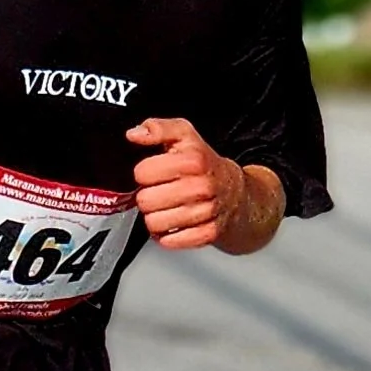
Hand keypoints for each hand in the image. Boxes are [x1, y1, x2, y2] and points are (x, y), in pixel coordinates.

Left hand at [127, 115, 242, 249]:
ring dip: (155, 216)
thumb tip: (135, 134)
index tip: (153, 172)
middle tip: (159, 191)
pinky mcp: (206, 233)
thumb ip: (158, 129)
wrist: (235, 191)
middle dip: (147, 196)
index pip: (143, 173)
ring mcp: (205, 212)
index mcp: (192, 161)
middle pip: (146, 201)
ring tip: (166, 206)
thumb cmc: (205, 164)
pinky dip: (166, 235)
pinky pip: (169, 242)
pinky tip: (173, 222)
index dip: (143, 172)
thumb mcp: (184, 135)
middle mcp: (200, 187)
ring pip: (154, 223)